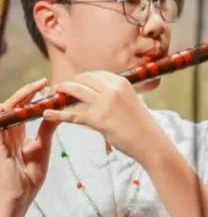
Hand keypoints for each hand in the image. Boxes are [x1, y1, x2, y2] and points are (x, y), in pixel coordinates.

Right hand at [0, 78, 58, 214]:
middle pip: (14, 106)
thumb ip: (46, 131)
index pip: (23, 110)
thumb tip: (58, 113)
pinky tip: (10, 105)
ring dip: (20, 98)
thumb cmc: (27, 180)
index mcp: (16, 135)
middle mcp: (6, 133)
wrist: (15, 200)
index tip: (49, 86)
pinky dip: (3, 113)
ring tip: (37, 89)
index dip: (33, 97)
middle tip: (45, 82)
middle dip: (28, 92)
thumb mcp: (41, 150)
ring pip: (5, 110)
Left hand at [43, 72, 164, 162]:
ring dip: (61, 92)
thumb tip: (97, 92)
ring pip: (75, 91)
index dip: (82, 78)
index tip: (76, 83)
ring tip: (54, 96)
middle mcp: (112, 89)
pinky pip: (72, 114)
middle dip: (70, 83)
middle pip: (83, 79)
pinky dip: (57, 114)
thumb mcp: (131, 101)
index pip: (95, 74)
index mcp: (122, 83)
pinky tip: (47, 114)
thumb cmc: (142, 125)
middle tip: (61, 89)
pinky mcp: (97, 120)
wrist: (150, 142)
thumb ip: (116, 94)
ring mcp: (104, 104)